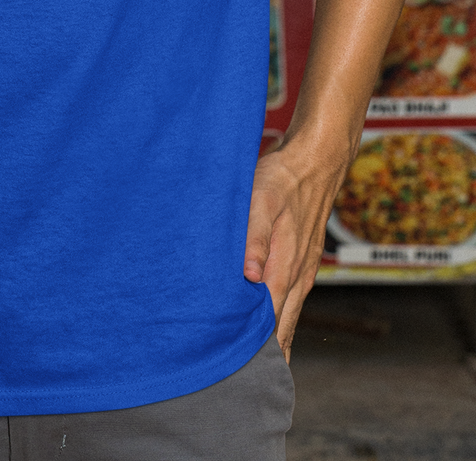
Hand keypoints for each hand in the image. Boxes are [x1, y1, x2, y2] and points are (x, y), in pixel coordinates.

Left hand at [243, 141, 347, 359]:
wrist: (315, 161)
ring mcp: (302, 273)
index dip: (251, 349)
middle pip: (280, 331)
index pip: (268, 323)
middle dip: (261, 358)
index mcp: (284, 269)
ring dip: (272, 343)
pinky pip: (289, 303)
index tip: (231, 372)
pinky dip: (278, 323)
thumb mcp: (259, 200)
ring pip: (286, 320)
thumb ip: (253, 238)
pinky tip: (267, 332)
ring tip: (251, 371)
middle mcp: (296, 279)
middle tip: (237, 384)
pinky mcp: (301, 263)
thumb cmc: (282, 179)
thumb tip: (250, 278)